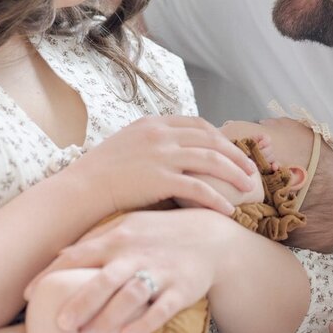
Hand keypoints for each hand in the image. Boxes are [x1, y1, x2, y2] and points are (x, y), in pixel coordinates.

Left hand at [24, 209, 219, 332]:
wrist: (210, 237)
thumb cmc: (158, 234)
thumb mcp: (127, 227)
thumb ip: (94, 241)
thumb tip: (57, 254)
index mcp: (117, 237)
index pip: (78, 256)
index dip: (52, 275)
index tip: (28, 295)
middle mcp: (136, 253)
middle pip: (104, 278)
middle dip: (81, 301)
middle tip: (58, 324)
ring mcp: (160, 270)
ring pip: (131, 295)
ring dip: (108, 318)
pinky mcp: (182, 288)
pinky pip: (163, 308)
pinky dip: (145, 323)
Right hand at [74, 116, 262, 217]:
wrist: (81, 188)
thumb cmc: (100, 173)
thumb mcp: (127, 144)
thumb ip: (151, 143)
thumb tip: (173, 151)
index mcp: (154, 123)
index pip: (198, 124)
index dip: (220, 138)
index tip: (232, 151)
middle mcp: (161, 134)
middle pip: (211, 140)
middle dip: (235, 154)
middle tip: (251, 170)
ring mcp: (161, 155)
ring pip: (211, 160)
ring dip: (234, 173)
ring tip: (248, 187)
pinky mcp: (160, 179)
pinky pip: (199, 188)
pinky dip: (217, 199)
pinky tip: (228, 210)